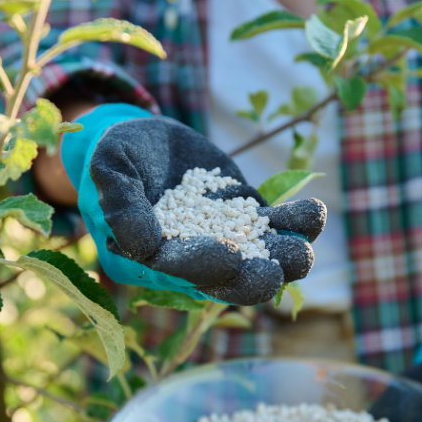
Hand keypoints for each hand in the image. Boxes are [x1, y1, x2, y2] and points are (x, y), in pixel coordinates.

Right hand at [61, 104, 326, 305]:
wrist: (143, 140)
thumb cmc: (116, 155)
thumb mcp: (109, 167)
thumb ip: (121, 203)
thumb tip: (143, 246)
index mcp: (152, 257)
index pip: (181, 269)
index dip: (204, 265)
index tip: (229, 257)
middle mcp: (191, 257)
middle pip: (227, 280)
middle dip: (253, 280)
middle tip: (274, 273)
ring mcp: (224, 237)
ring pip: (260, 258)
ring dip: (284, 258)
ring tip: (304, 249)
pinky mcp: (246, 216)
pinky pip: (275, 226)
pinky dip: (296, 223)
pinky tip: (313, 212)